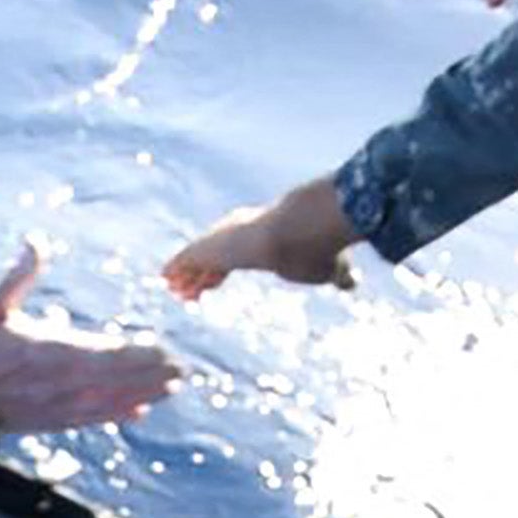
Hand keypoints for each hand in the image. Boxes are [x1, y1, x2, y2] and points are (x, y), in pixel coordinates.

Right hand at [0, 241, 182, 433]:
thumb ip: (17, 276)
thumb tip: (34, 242)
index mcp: (52, 351)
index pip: (108, 354)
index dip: (140, 355)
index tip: (165, 350)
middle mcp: (63, 383)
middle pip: (119, 380)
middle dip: (152, 375)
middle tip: (181, 370)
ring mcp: (59, 406)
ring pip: (111, 401)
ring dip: (143, 394)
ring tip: (170, 389)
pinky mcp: (53, 421)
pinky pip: (93, 418)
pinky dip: (117, 414)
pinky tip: (137, 411)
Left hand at [162, 178, 356, 300]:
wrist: (305, 228)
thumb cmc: (318, 248)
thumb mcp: (329, 268)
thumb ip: (337, 275)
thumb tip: (352, 284)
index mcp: (265, 238)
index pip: (238, 256)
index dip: (224, 271)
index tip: (214, 281)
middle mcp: (241, 233)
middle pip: (213, 256)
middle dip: (200, 273)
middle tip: (186, 289)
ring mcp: (223, 238)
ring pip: (197, 259)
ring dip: (185, 275)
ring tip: (172, 289)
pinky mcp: (210, 245)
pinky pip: (186, 259)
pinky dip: (176, 268)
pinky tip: (164, 277)